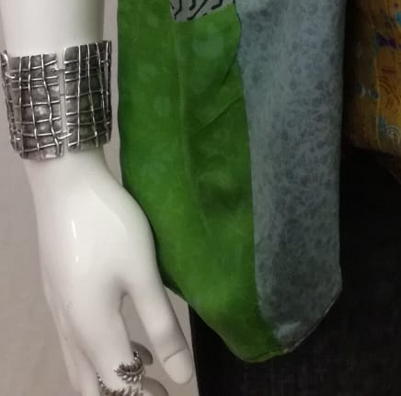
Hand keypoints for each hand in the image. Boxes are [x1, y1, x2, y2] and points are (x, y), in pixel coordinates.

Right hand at [25, 148, 193, 395]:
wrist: (64, 184)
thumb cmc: (108, 226)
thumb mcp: (143, 274)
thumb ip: (162, 326)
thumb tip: (182, 377)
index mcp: (93, 331)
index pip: (118, 386)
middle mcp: (71, 331)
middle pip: (92, 385)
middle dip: (125, 394)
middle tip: (159, 391)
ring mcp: (61, 312)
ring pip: (81, 367)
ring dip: (112, 376)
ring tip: (149, 370)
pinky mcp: (60, 293)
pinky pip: (77, 344)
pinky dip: (101, 354)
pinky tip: (127, 335)